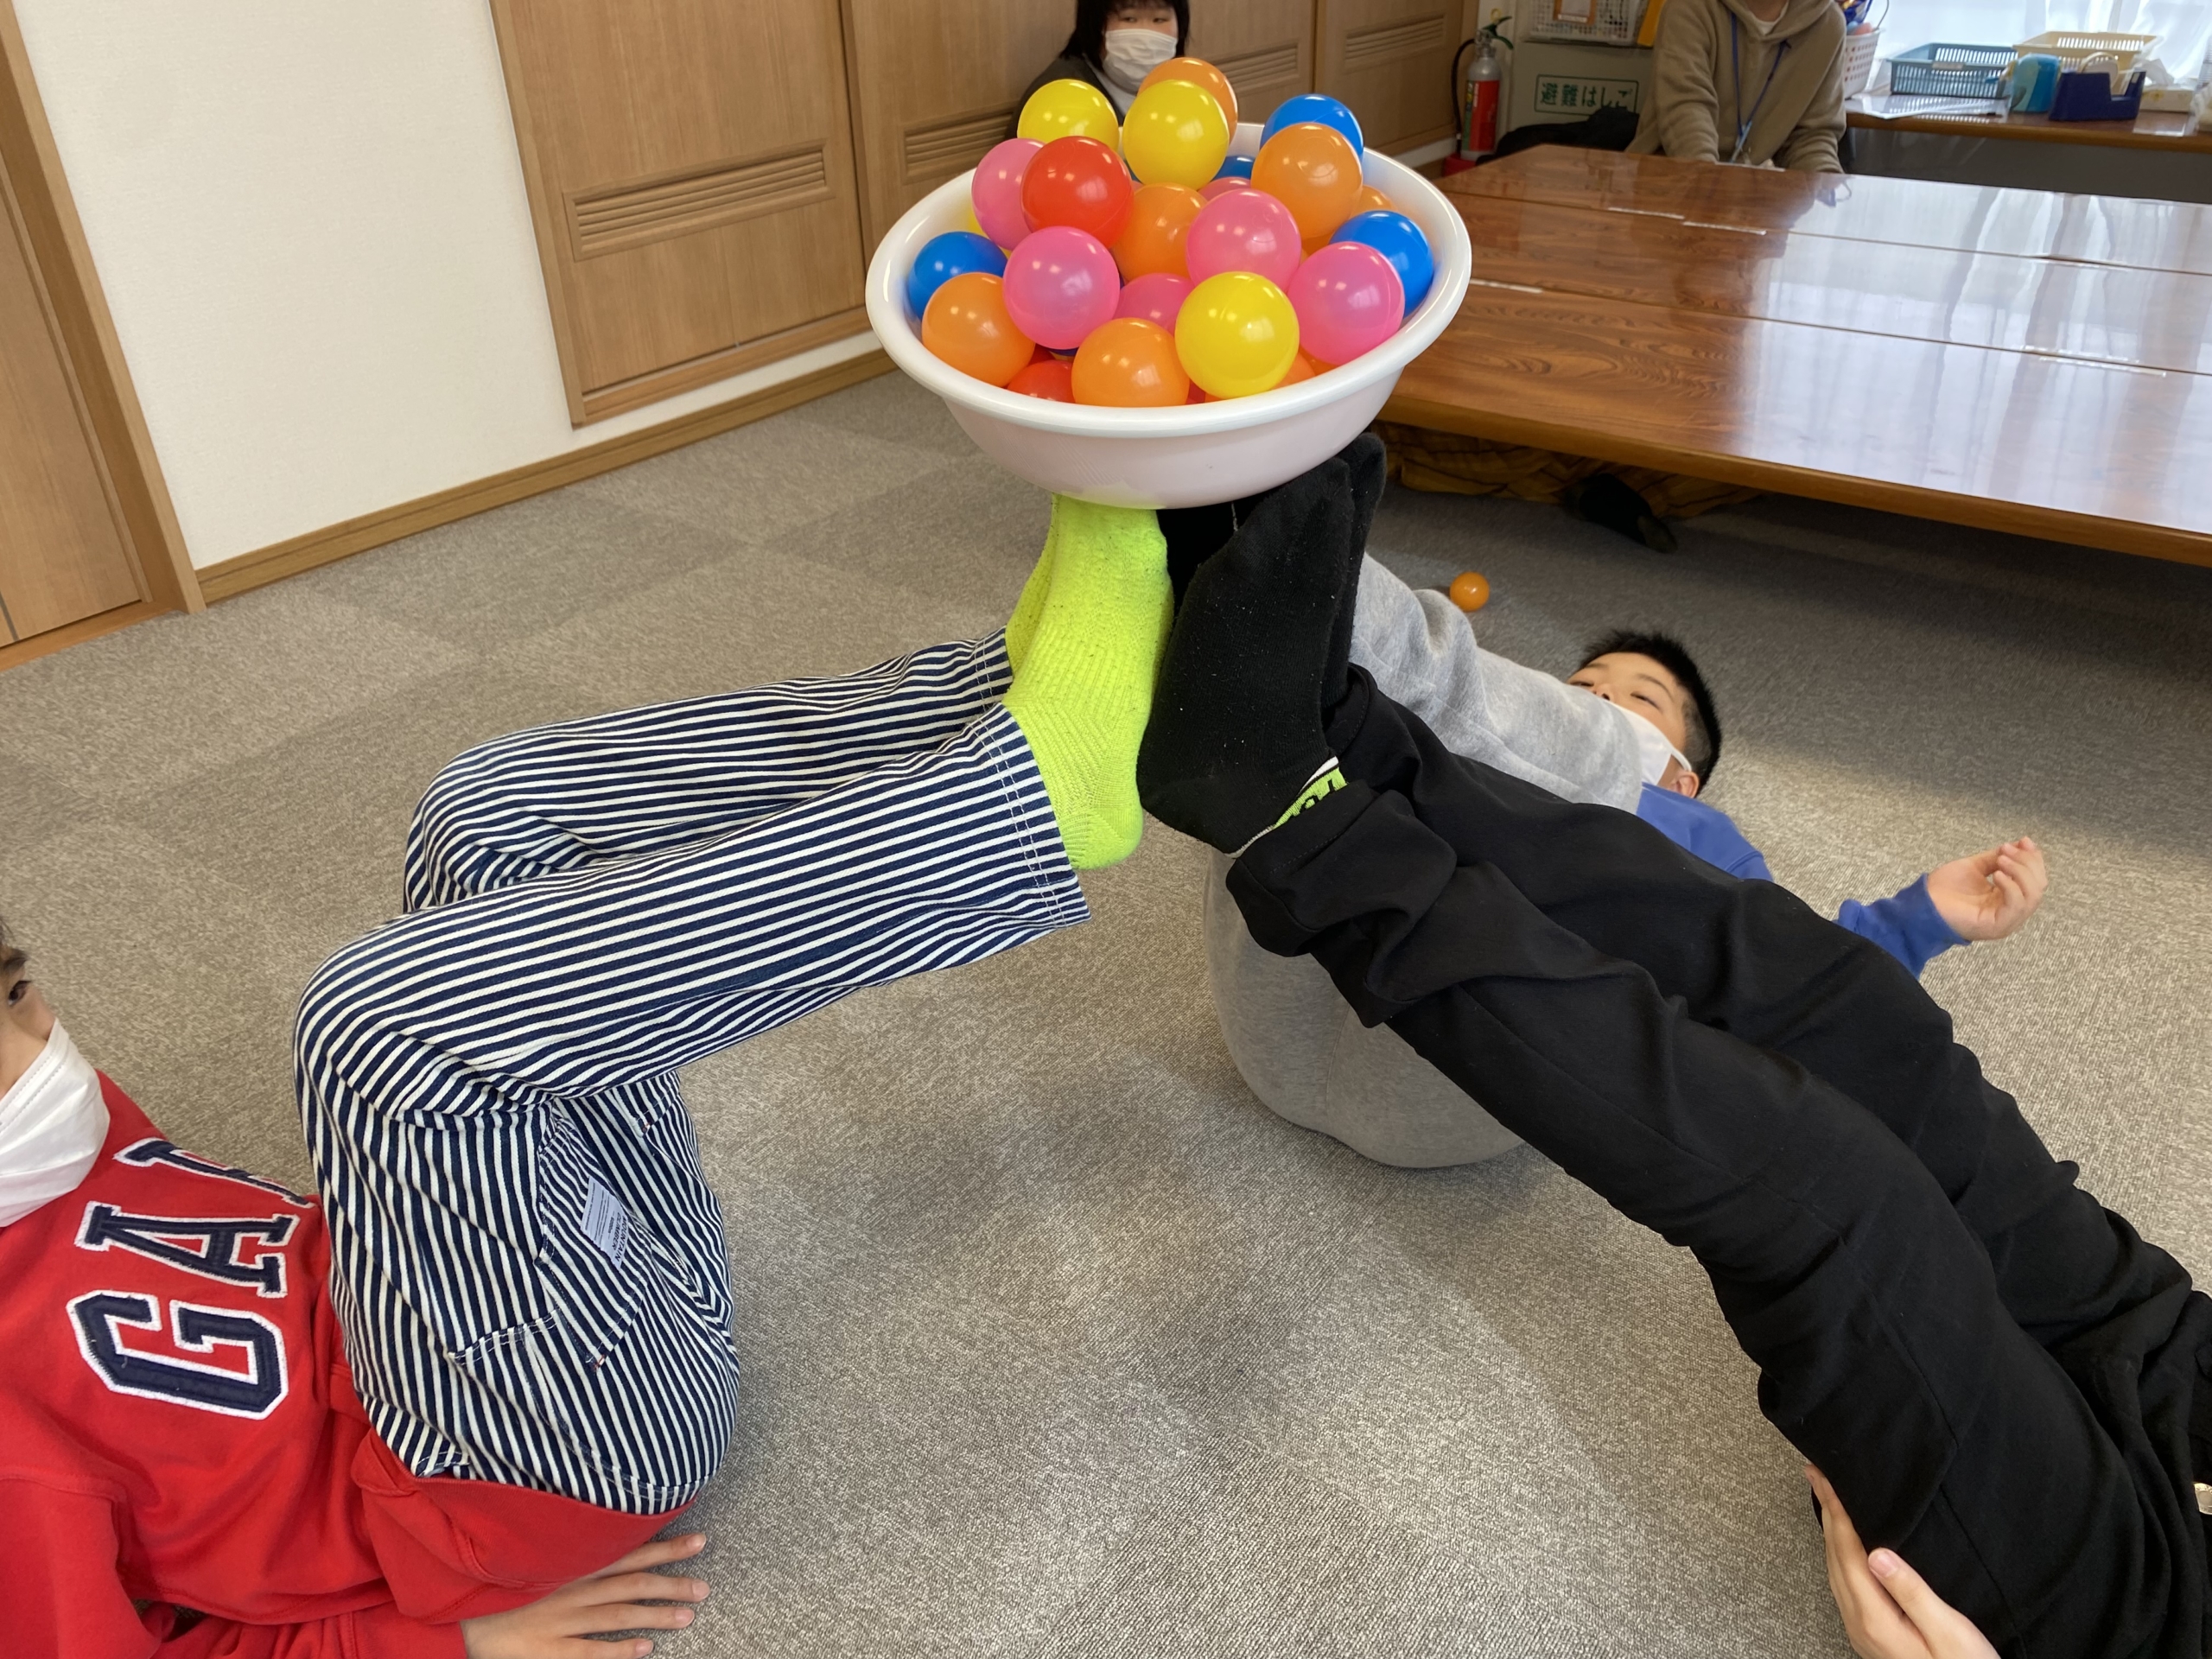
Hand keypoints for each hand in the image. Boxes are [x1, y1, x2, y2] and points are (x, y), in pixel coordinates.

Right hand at [461, 1533, 708, 1658]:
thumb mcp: (541, 1557)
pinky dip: (618, 1650)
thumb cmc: (504, 1581)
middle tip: (705, 1586)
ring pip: (617, 1615)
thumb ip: (575, 1548)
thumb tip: (616, 1532)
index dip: (666, 1545)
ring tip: (688, 1615)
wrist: (458, 1610)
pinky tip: (645, 1649)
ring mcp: (560, 1619)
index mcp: (572, 1562)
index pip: (629, 1549)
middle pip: (631, 1582)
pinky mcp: (546, 1649)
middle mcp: (571, 1588)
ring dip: (655, 1615)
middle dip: (671, 1582)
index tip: (700, 1540)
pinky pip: (588, 1651)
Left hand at [1809, 1468, 1995, 1658]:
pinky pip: (1845, 1583)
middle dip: (1826, 1514)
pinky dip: (1841, 1555)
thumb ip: (1912, 1592)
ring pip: (1836, 1571)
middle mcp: (1859, 1624)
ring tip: (1828, 1501)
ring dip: (1831, 1533)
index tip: (1824, 1479)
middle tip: (1817, 1476)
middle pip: (1834, 1557)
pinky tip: (1847, 1545)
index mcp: (1874, 1618)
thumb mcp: (1948, 1630)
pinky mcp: (1871, 1634)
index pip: (1846, 1552)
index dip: (1835, 1511)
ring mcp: (1861, 1632)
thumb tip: (1877, 1553)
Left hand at [1925, 837, 2046, 941]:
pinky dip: (2011, 886)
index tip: (2024, 841)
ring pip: (2033, 896)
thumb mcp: (1976, 866)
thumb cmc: (1945, 888)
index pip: (2036, 879)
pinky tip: (1997, 874)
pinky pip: (2017, 905)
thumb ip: (1998, 858)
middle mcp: (2012, 911)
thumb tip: (2020, 844)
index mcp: (2010, 899)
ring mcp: (2007, 921)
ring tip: (2001, 860)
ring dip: (2020, 872)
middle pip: (2038, 886)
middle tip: (2006, 850)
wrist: (1922, 903)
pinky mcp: (1998, 925)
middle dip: (2027, 862)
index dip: (2034, 858)